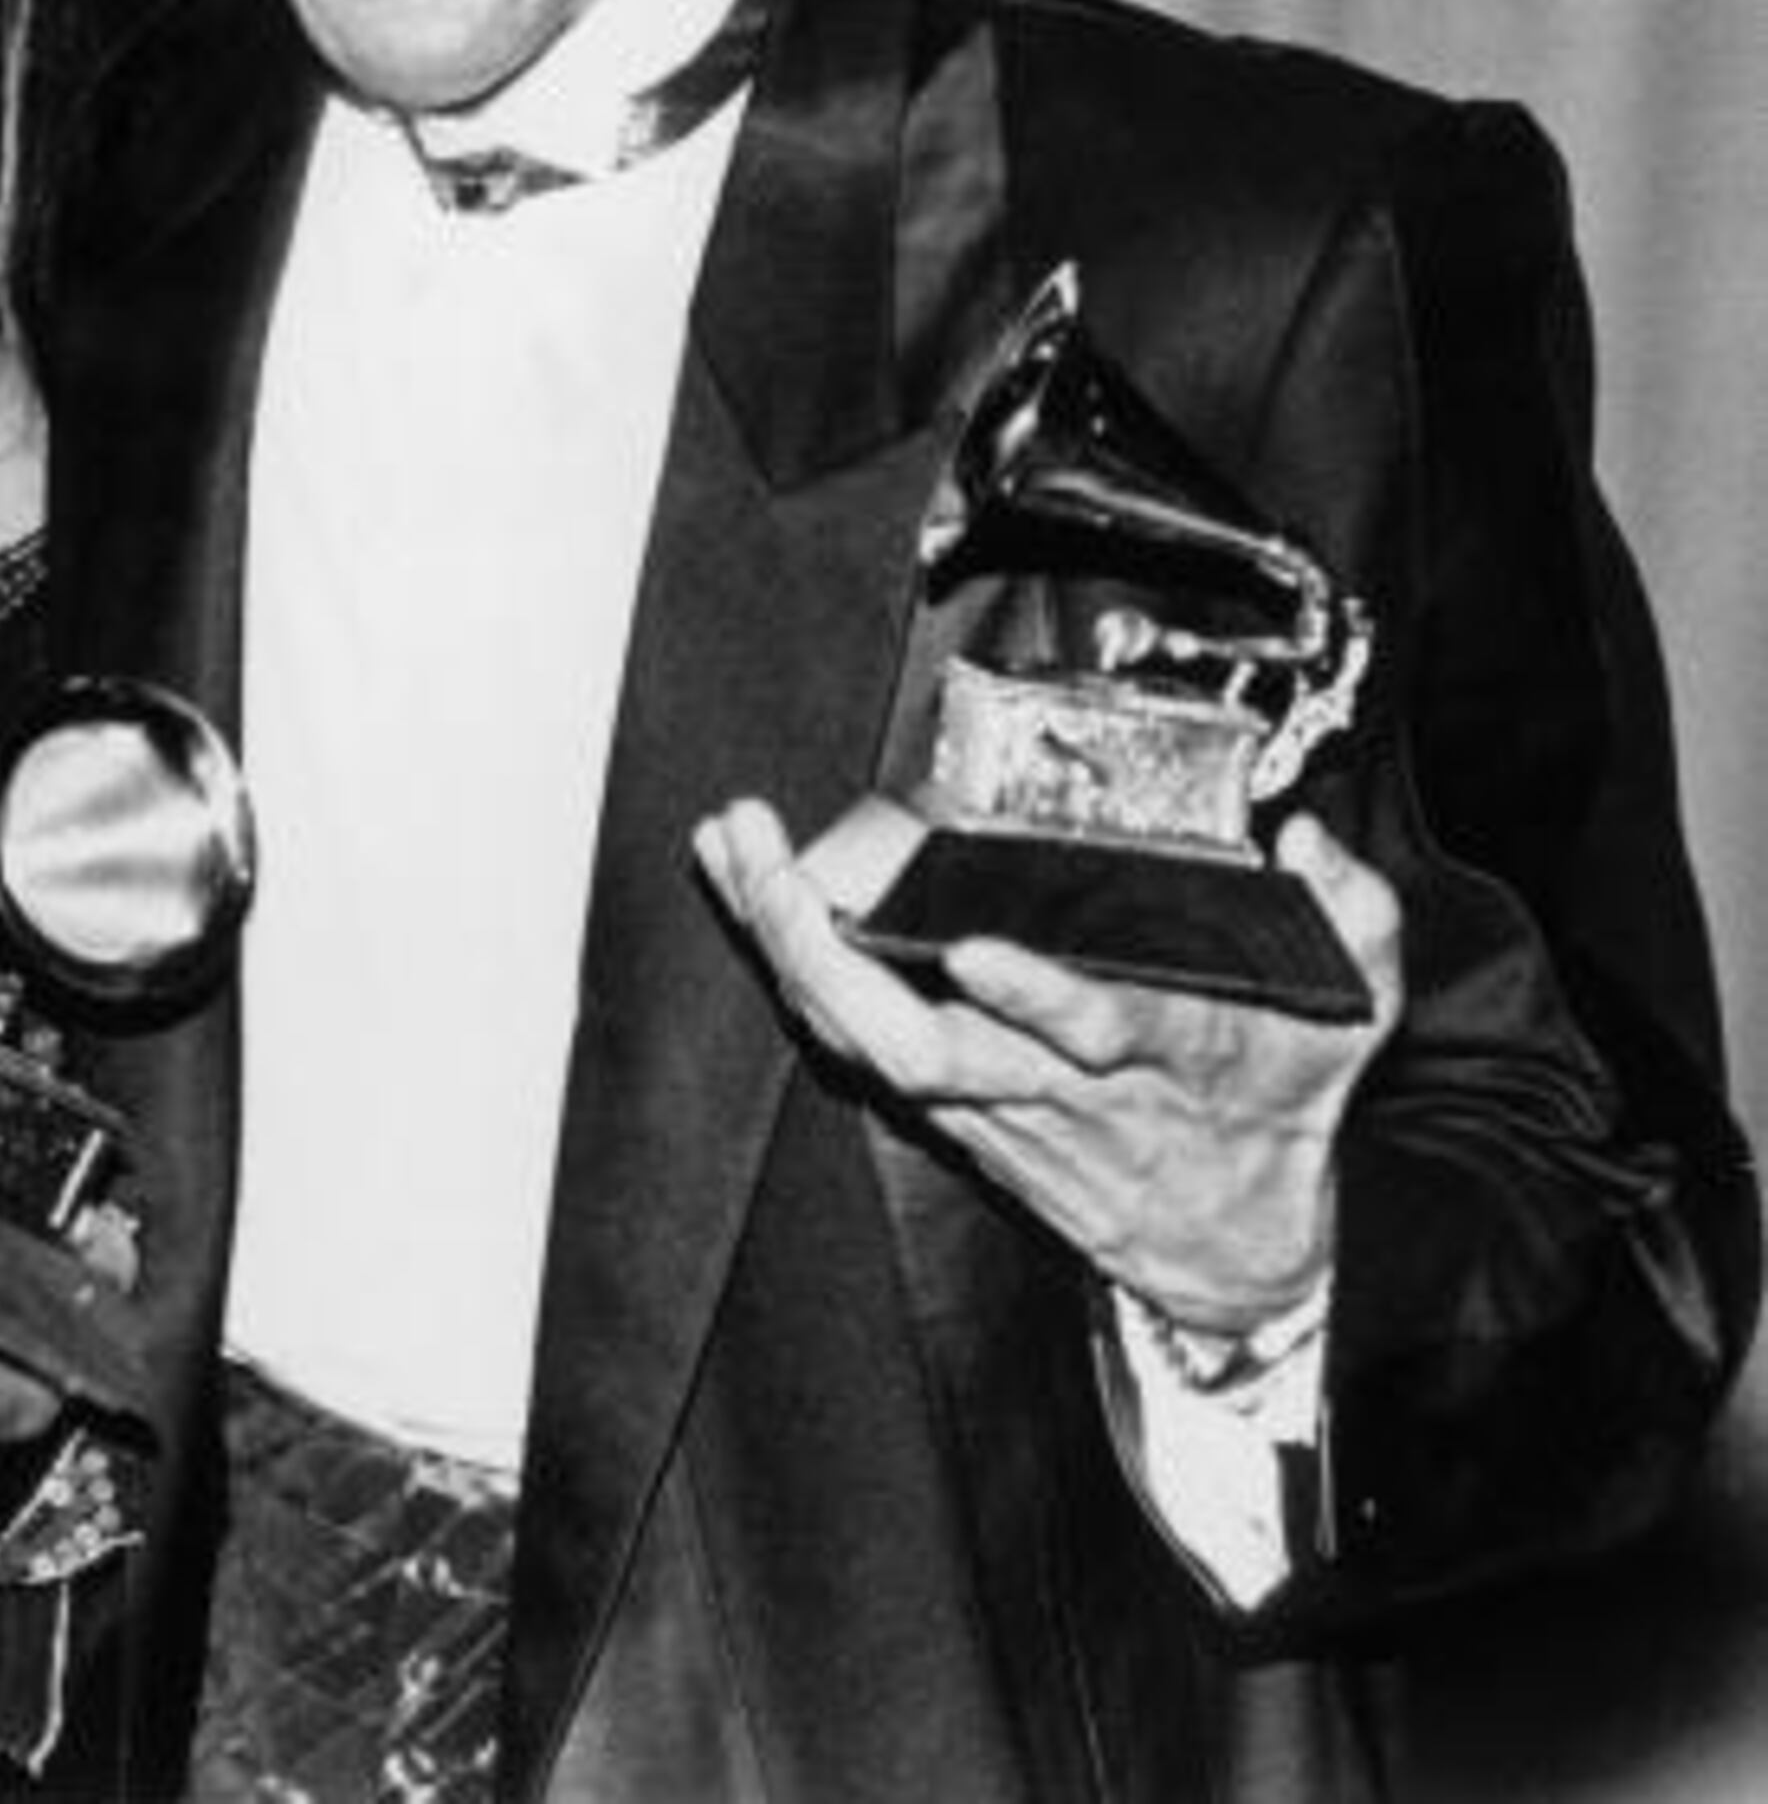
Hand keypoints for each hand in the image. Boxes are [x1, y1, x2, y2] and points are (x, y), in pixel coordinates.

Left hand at [692, 795, 1402, 1331]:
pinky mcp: (950, 1107)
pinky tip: (745, 888)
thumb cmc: (1275, 1109)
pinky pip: (848, 1039)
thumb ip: (1355, 918)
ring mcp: (987, 1102)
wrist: (1236, 1248)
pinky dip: (790, 963)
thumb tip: (1310, 838)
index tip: (978, 949)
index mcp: (1157, 1050)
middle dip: (833, 960)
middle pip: (921, 1045)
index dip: (1034, 998)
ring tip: (732, 846)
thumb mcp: (1354, 1015)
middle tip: (775, 869)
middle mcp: (1051, 1084)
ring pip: (863, 1039)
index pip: (1093, 1032)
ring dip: (785, 942)